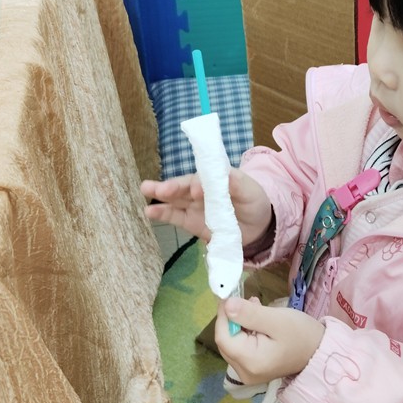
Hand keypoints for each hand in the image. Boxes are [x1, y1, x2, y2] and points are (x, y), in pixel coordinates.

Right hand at [140, 168, 273, 243]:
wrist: (257, 226)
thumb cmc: (253, 201)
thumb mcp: (250, 191)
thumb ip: (237, 183)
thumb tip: (225, 176)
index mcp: (215, 177)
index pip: (203, 177)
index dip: (197, 183)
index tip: (196, 192)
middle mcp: (201, 189)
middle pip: (183, 185)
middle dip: (170, 186)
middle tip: (156, 188)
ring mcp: (194, 205)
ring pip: (175, 199)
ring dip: (160, 194)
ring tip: (145, 189)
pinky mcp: (190, 222)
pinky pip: (175, 217)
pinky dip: (162, 213)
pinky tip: (149, 211)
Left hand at [216, 297, 325, 385]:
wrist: (320, 352)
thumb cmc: (302, 335)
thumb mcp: (277, 320)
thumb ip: (250, 313)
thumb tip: (226, 305)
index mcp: (250, 362)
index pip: (223, 337)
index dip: (223, 315)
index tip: (230, 296)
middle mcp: (244, 373)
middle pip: (226, 342)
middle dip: (232, 319)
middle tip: (248, 301)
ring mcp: (248, 373)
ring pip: (232, 343)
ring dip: (239, 324)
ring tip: (256, 307)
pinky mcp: (253, 369)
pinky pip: (240, 348)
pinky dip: (245, 332)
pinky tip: (257, 321)